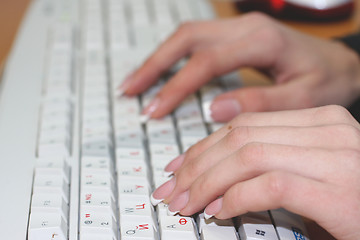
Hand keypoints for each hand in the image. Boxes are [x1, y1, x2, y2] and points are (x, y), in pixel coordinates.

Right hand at [118, 12, 359, 121]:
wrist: (341, 64)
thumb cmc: (327, 81)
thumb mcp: (304, 98)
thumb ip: (260, 103)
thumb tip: (213, 109)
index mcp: (261, 41)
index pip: (206, 61)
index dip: (177, 86)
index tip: (154, 110)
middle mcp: (245, 27)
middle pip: (187, 38)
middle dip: (154, 65)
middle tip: (129, 90)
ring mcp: (239, 28)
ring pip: (187, 36)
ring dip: (158, 58)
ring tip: (134, 82)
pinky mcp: (236, 35)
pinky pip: (196, 41)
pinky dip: (173, 57)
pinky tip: (161, 72)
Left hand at [151, 105, 359, 239]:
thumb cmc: (352, 201)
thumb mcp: (308, 172)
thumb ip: (270, 163)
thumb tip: (217, 175)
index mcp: (320, 120)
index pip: (245, 125)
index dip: (204, 146)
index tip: (179, 167)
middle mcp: (329, 130)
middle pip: (240, 137)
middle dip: (197, 164)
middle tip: (172, 190)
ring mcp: (336, 157)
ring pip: (248, 156)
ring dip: (208, 182)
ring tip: (187, 203)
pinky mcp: (337, 190)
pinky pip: (270, 185)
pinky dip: (236, 198)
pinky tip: (219, 211)